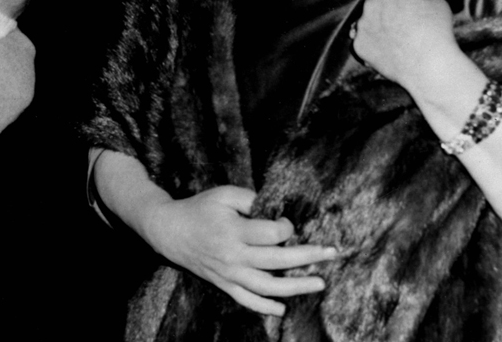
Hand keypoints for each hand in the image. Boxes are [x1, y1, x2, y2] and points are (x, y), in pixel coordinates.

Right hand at [141, 185, 335, 315]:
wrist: (170, 231)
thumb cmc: (200, 208)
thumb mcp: (225, 194)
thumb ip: (252, 199)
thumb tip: (278, 210)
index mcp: (235, 231)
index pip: (273, 234)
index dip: (287, 227)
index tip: (288, 222)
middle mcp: (234, 256)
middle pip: (278, 261)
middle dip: (309, 256)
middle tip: (331, 252)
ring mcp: (229, 274)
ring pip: (268, 287)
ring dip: (296, 287)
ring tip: (319, 283)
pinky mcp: (224, 284)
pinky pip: (247, 300)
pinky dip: (266, 307)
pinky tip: (283, 308)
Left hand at [353, 0, 458, 86]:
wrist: (428, 66)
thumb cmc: (436, 31)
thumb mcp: (438, 4)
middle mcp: (370, 4)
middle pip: (372, 0)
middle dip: (382, 6)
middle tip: (398, 20)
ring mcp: (362, 26)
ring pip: (365, 21)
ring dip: (375, 25)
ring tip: (394, 39)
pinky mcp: (358, 45)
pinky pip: (362, 41)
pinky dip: (372, 44)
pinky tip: (388, 51)